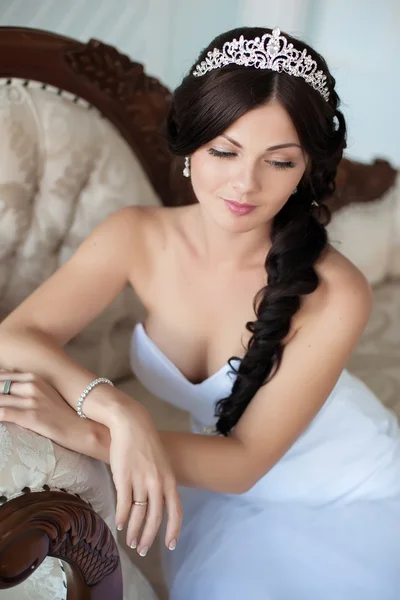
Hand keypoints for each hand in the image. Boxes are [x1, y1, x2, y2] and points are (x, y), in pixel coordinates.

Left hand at [0, 370, 87, 450]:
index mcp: (34, 377)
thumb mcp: (45, 391)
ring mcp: (32, 401)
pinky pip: (3, 413)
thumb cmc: (61, 412)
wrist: (79, 428)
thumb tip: (6, 380)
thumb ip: (26, 385)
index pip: (2, 375)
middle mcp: (32, 386)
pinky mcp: (31, 417)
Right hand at [107, 394, 181, 555]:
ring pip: (138, 513)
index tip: (170, 546)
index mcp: (169, 479)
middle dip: (149, 537)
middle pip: (156, 517)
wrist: (131, 423)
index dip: (173, 530)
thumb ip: (162, 482)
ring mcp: (140, 480)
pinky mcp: (124, 477)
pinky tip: (118, 525)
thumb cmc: (146, 442)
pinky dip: (121, 518)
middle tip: (141, 550)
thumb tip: (160, 503)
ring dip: (134, 531)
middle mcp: (157, 482)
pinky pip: (123, 504)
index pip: (175, 511)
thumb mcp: (161, 463)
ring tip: (130, 542)